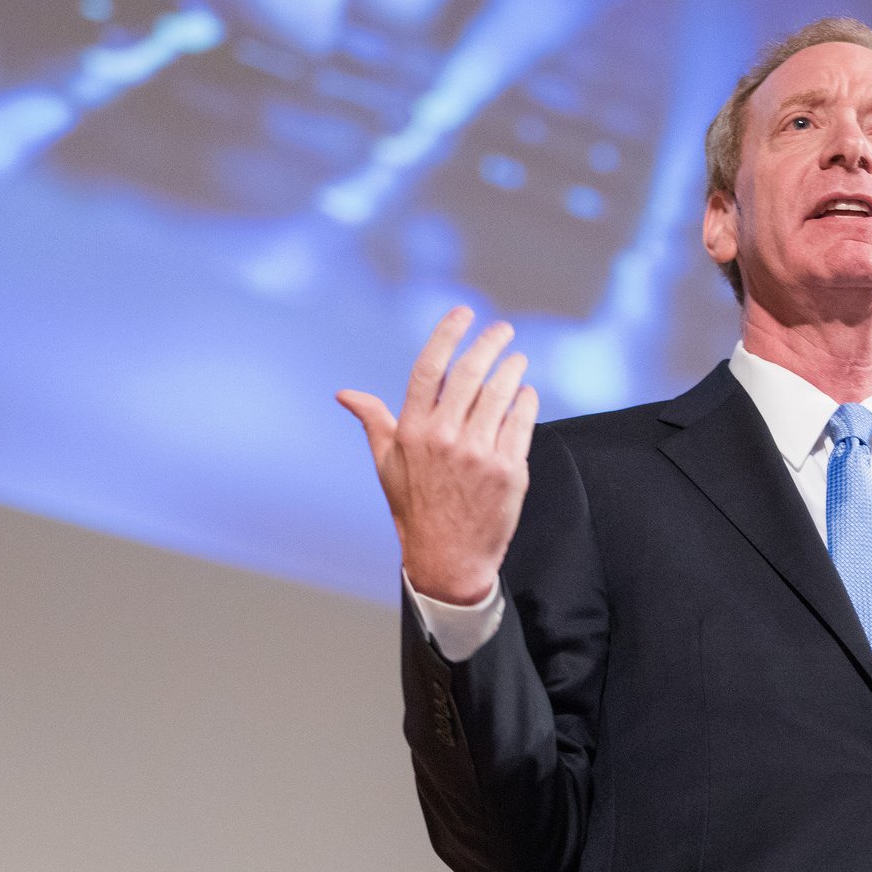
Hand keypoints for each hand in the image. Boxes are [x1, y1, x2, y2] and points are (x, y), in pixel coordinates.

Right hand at [337, 307, 538, 604]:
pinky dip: (526, 400)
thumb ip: (373, 421)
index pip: (430, 368)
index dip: (447, 335)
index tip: (464, 313)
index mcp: (413, 432)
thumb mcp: (387, 464)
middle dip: (490, 343)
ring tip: (517, 359)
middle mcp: (445, 438)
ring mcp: (479, 454)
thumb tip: (345, 394)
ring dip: (512, 368)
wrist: (448, 558)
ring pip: (501, 393)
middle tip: (502, 331)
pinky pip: (522, 421)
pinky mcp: (509, 470)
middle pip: (471, 374)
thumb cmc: (414, 508)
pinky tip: (525, 393)